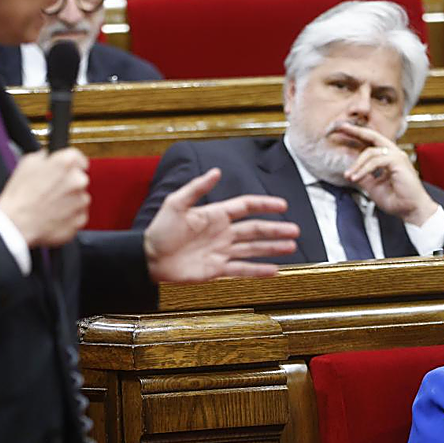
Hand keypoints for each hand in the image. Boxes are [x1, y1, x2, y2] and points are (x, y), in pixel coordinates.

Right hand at [0, 148, 88, 247]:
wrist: (16, 223)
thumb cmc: (20, 195)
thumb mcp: (27, 163)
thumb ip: (44, 156)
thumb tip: (48, 157)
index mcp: (67, 162)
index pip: (78, 158)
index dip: (70, 164)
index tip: (65, 170)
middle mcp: (78, 180)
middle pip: (80, 178)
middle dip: (68, 183)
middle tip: (51, 189)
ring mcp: (81, 201)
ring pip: (80, 197)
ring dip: (69, 199)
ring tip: (50, 204)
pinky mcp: (80, 219)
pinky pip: (78, 214)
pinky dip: (69, 215)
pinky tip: (54, 214)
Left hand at [143, 168, 299, 282]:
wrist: (148, 258)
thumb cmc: (159, 230)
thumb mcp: (176, 204)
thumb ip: (197, 189)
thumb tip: (216, 171)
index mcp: (215, 215)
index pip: (245, 207)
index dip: (264, 205)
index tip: (282, 205)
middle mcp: (222, 233)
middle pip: (255, 229)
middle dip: (275, 229)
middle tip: (295, 230)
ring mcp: (221, 252)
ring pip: (252, 249)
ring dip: (272, 248)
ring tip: (291, 247)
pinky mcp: (216, 270)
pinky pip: (241, 270)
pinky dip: (258, 271)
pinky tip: (274, 270)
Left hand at [338, 124, 438, 226]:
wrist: (411, 210)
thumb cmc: (397, 200)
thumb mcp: (373, 187)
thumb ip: (363, 177)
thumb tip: (350, 173)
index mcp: (388, 158)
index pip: (371, 143)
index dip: (357, 136)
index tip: (343, 131)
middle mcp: (394, 154)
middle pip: (373, 136)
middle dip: (356, 131)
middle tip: (341, 127)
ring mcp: (397, 156)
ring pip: (370, 152)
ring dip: (356, 164)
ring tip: (349, 176)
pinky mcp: (398, 161)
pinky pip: (375, 161)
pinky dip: (363, 170)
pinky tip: (356, 177)